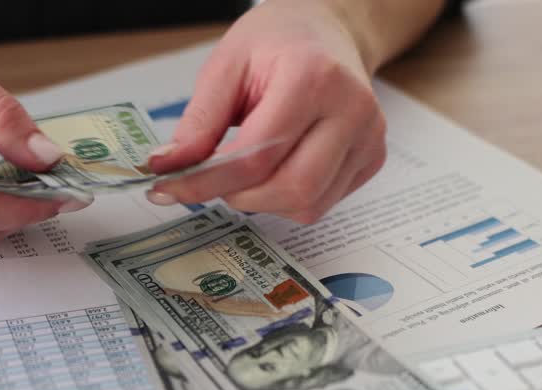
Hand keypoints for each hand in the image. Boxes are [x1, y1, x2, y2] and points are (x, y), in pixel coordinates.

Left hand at [145, 0, 387, 223]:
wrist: (328, 31)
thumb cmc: (278, 42)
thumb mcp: (226, 65)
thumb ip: (199, 121)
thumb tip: (169, 167)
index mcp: (313, 77)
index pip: (256, 155)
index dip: (207, 181)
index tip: (170, 188)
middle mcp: (351, 110)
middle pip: (291, 188)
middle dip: (239, 196)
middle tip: (211, 181)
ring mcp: (368, 138)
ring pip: (308, 206)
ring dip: (263, 202)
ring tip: (245, 172)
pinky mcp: (372, 159)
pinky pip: (322, 204)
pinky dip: (287, 200)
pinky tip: (275, 169)